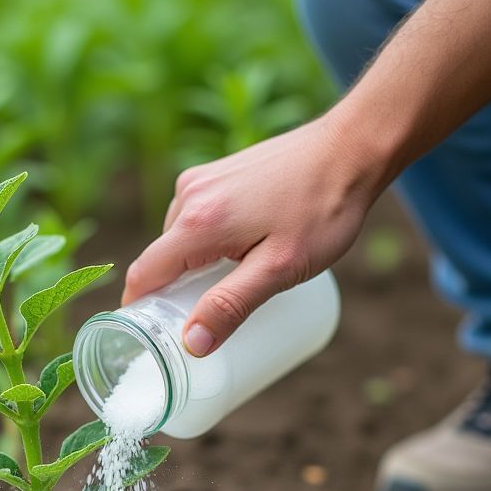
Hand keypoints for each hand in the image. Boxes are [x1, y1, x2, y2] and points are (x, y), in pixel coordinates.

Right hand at [122, 113, 381, 355]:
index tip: (145, 340)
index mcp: (197, 223)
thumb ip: (232, 305)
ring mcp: (202, 180)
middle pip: (160, 260)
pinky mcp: (217, 173)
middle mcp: (189, 197)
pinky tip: (239, 252)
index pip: (142, 275)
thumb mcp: (279, 268)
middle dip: (172, 293)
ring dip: (193, 266)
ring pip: (178, 240)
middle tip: (204, 323)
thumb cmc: (323, 209)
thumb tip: (191, 343)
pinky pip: (195, 219)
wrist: (353, 146)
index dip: (137, 311)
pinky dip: (205, 243)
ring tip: (230, 286)